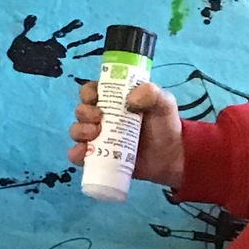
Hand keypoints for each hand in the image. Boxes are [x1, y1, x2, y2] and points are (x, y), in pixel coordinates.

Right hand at [69, 79, 185, 185]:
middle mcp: (101, 117)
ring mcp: (98, 138)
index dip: (87, 93)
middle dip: (84, 113)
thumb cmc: (165, 125)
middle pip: (80, 110)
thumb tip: (129, 99)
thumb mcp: (164, 103)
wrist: (172, 157)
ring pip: (76, 131)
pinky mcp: (98, 157)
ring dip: (80, 131)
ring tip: (95, 135)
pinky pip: (77, 155)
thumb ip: (151, 93)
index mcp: (113, 100)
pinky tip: (85, 153)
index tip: (95, 98)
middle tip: (99, 119)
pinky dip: (76, 153)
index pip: (90, 91)